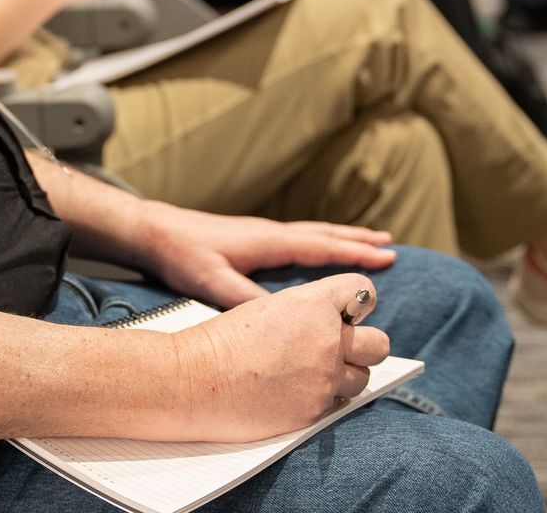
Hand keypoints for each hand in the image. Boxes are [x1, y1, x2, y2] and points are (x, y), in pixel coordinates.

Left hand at [140, 201, 396, 306]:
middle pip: (325, 234)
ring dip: (343, 237)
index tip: (386, 256)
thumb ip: (247, 298)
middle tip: (391, 245)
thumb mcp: (214, 283)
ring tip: (369, 239)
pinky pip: (301, 237)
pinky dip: (323, 239)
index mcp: (269, 241)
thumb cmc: (184, 255)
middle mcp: (272, 232)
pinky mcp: (255, 238)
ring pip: (314, 232)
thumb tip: (283, 315)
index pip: (322, 246)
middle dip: (358, 241)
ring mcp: (264, 233)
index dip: (355, 253)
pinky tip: (322, 247)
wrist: (156, 232)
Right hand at [171, 273, 389, 441]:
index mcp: (314, 303)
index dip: (359, 301)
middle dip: (364, 344)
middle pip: (379, 343)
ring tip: (316, 373)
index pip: (363, 292)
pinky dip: (326, 399)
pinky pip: (339, 404)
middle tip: (341, 348)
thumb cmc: (222, 340)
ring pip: (363, 377)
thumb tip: (334, 322)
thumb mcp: (270, 308)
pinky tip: (300, 392)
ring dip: (346, 375)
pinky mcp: (314, 411)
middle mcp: (327, 339)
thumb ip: (308, 312)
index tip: (350, 312)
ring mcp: (324, 379)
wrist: (193, 379)